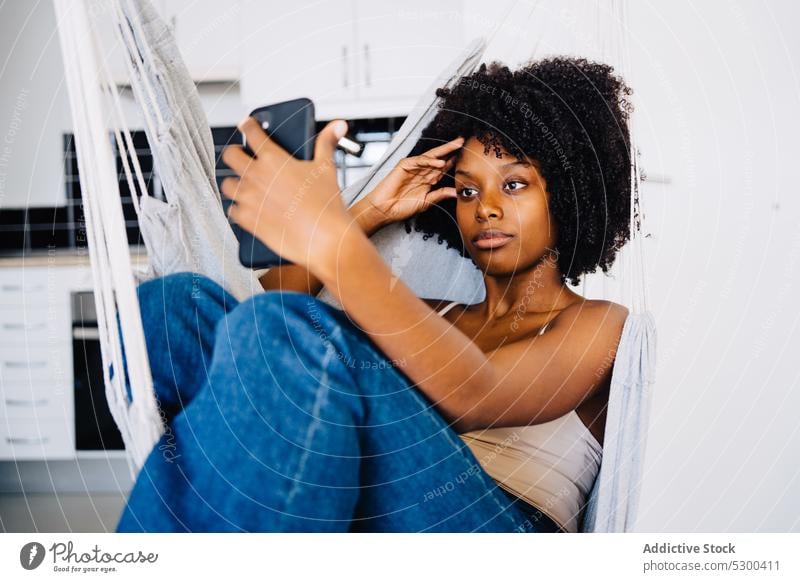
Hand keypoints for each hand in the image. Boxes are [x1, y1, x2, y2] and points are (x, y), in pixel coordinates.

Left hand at [220, 117, 350, 273]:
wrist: (323, 239)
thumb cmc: (326, 205)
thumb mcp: (326, 169)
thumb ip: (327, 143)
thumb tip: (338, 126)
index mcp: (273, 159)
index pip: (252, 133)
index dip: (249, 124)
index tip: (248, 124)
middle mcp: (255, 177)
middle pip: (230, 155)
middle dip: (235, 152)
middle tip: (242, 155)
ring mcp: (248, 199)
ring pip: (227, 184)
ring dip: (234, 182)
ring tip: (244, 184)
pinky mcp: (247, 220)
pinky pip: (232, 210)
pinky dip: (238, 208)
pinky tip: (248, 208)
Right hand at [361, 136, 463, 225]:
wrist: (385, 210)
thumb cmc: (402, 207)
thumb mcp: (426, 202)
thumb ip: (440, 194)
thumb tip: (457, 193)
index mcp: (427, 180)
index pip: (443, 168)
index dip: (454, 162)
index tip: (468, 156)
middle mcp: (422, 172)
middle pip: (439, 158)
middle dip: (451, 150)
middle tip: (463, 141)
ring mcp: (413, 167)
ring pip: (430, 156)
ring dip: (443, 151)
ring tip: (456, 146)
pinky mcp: (404, 165)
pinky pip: (418, 160)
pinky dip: (429, 160)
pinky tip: (439, 162)